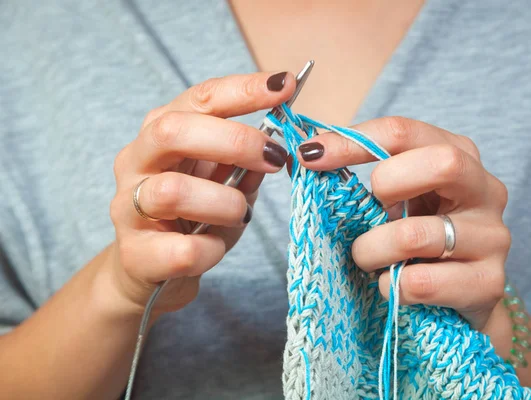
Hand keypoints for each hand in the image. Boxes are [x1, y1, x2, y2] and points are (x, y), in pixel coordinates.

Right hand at [107, 72, 292, 314]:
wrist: (151, 269)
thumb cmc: (195, 217)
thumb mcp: (227, 184)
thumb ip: (248, 165)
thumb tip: (276, 146)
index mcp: (163, 133)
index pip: (200, 99)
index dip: (243, 89)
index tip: (284, 86)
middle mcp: (137, 161)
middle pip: (173, 131)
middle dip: (233, 141)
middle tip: (273, 158)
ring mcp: (127, 206)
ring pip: (173, 191)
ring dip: (224, 203)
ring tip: (240, 214)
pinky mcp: (134, 253)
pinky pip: (181, 249)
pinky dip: (211, 249)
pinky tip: (214, 246)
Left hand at [296, 117, 509, 330]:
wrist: (459, 297)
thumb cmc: (419, 238)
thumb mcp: (397, 199)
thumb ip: (366, 176)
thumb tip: (308, 155)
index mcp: (459, 155)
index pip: (404, 132)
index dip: (352, 141)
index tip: (310, 155)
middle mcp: (485, 189)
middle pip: (442, 163)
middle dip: (387, 185)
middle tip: (366, 212)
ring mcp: (492, 237)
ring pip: (417, 235)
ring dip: (372, 250)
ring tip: (367, 258)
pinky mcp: (488, 283)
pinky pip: (419, 283)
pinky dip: (390, 285)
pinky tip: (392, 284)